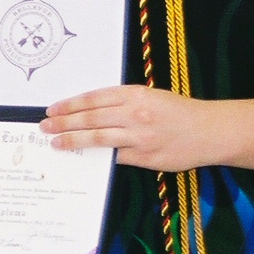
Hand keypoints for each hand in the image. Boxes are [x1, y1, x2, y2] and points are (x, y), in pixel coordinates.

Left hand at [40, 85, 220, 171]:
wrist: (209, 131)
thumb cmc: (179, 112)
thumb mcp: (151, 96)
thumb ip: (123, 103)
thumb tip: (91, 112)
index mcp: (135, 94)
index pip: (93, 99)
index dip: (70, 105)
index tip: (52, 110)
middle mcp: (135, 113)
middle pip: (90, 118)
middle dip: (64, 123)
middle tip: (44, 127)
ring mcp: (139, 137)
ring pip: (98, 138)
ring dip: (73, 141)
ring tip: (56, 143)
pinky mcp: (145, 158)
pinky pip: (115, 158)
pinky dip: (98, 158)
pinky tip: (83, 158)